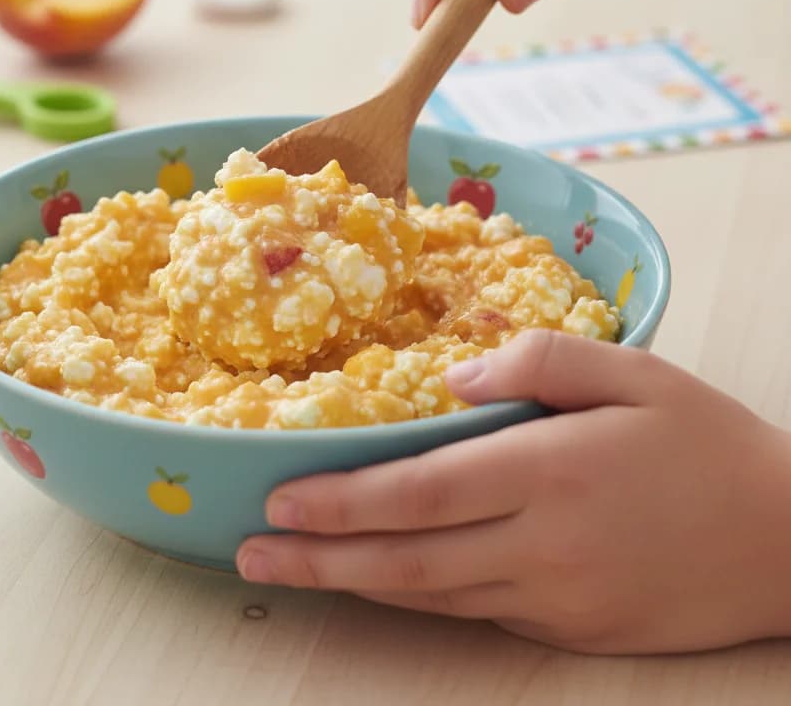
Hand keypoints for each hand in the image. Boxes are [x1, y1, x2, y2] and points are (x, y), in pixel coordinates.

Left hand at [236, 330, 790, 653]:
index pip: (422, 491)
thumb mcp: (633, 370)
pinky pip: (476, 611)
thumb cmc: (706, 441)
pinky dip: (417, 597)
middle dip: (321, 558)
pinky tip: (380, 582)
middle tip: (252, 553)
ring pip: (433, 594)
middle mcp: (544, 544)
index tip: (280, 496)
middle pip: (409, 558)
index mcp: (551, 470)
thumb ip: (538, 359)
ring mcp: (556, 597)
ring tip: (293, 570)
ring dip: (356, 583)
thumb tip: (452, 376)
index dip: (344, 500)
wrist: (790, 542)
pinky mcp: (573, 631)